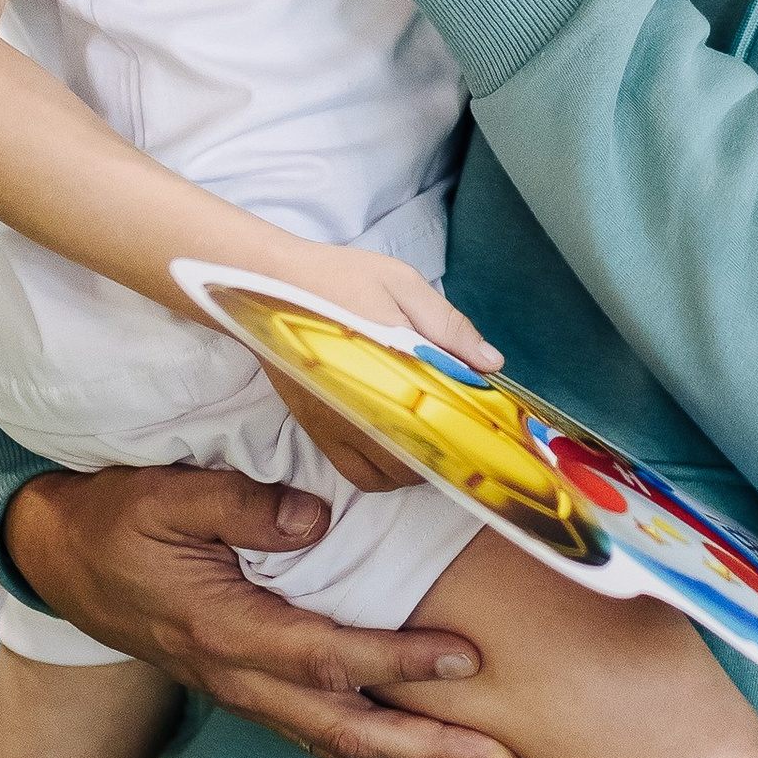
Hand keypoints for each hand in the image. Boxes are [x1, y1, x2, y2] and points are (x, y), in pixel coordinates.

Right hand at [2, 464, 520, 757]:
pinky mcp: (252, 691)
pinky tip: (432, 755)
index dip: (398, 662)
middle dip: (428, 754)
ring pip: (339, 747)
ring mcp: (244, 693)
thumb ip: (238, 502)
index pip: (324, 659)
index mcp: (221, 629)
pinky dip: (383, 753)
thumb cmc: (117, 518)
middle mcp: (238, 677)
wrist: (61, 560)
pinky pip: (324, 735)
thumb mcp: (164, 493)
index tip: (466, 657)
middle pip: (344, 735)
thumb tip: (318, 515)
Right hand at [253, 244, 500, 498]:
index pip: (437, 426)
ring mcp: (331, 427)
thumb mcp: (402, 286)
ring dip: (411, 470)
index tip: (487, 431)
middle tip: (460, 434)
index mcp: (385, 373)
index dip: (467, 436)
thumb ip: (447, 326)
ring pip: (381, 478)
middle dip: (442, 457)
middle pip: (411, 465)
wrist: (268, 282)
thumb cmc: (339, 279)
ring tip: (429, 444)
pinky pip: (353, 472)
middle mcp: (356, 411)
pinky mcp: (314, 429)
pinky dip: (379, 472)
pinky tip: (394, 447)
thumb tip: (490, 364)